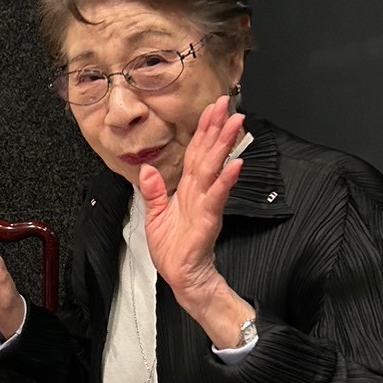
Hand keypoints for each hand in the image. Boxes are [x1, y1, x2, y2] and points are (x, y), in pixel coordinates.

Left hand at [138, 96, 252, 344]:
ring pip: (214, 169)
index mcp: (186, 190)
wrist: (181, 276)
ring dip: (224, 146)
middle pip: (208, 154)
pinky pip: (216, 197)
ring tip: (235, 124)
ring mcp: (205, 204)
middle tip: (228, 105)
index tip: (210, 109)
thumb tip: (147, 169)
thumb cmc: (173, 250)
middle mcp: (198, 193)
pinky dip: (225, 181)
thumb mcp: (155, 217)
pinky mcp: (208, 220)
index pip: (196, 154)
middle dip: (217, 129)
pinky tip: (235, 164)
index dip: (203, 131)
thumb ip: (153, 192)